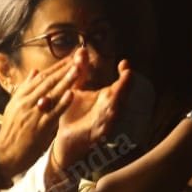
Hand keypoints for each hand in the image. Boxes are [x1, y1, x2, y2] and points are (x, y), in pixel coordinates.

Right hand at [0, 49, 83, 174]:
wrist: (4, 154)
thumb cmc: (12, 130)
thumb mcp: (15, 106)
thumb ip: (26, 88)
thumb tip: (35, 71)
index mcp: (21, 96)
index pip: (42, 76)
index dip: (57, 66)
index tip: (70, 57)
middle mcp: (26, 102)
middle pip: (48, 81)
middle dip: (64, 68)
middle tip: (78, 57)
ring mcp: (33, 114)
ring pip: (51, 94)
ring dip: (66, 80)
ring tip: (78, 69)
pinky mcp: (39, 128)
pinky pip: (53, 113)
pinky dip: (62, 103)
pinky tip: (71, 94)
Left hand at [53, 56, 133, 170]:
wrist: (64, 140)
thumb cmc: (72, 115)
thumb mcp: (76, 90)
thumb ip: (80, 72)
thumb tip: (82, 51)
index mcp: (107, 98)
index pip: (121, 84)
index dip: (125, 75)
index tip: (124, 63)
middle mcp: (110, 110)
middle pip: (122, 96)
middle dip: (126, 86)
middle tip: (128, 74)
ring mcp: (106, 123)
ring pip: (115, 111)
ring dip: (118, 102)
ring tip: (120, 91)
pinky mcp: (98, 135)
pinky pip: (104, 127)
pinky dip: (106, 120)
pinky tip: (109, 113)